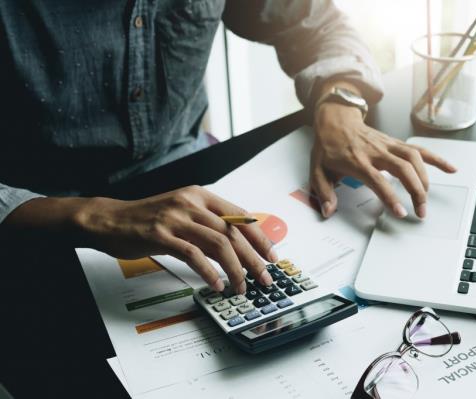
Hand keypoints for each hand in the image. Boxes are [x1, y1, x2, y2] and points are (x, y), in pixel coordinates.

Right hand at [3, 187, 277, 293]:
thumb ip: (208, 223)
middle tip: (265, 277)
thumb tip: (237, 245)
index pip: (240, 216)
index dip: (259, 237)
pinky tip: (217, 285)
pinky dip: (209, 272)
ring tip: (243, 286)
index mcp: (200, 195)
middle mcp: (191, 203)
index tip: (272, 256)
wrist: (109, 219)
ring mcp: (176, 218)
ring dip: (235, 269)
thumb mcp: (183, 212)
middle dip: (254, 258)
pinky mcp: (161, 235)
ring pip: (218, 244)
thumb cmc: (149, 219)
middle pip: (233, 232)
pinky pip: (193, 255)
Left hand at [311, 95, 455, 218]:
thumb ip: (323, 192)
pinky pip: (419, 150)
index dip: (391, 197)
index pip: (378, 180)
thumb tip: (328, 211)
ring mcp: (388, 146)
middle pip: (403, 169)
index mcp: (358, 161)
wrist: (335, 120)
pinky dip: (436, 159)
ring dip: (425, 179)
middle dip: (416, 190)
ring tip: (427, 198)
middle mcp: (376, 152)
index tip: (401, 212)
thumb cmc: (328, 147)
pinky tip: (450, 169)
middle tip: (420, 210)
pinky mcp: (396, 143)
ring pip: (414, 158)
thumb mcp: (317, 170)